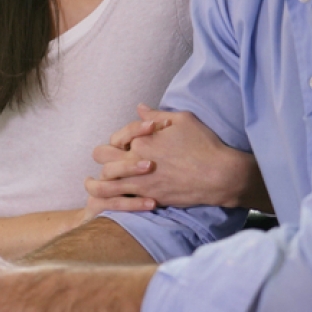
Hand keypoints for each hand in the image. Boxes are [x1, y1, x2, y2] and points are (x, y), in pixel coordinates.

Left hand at [86, 104, 263, 210]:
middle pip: (103, 157)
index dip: (122, 136)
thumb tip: (139, 108)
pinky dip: (111, 201)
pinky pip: (121, 202)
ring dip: (96, 184)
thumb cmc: (203, 145)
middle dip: (103, 156)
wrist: (220, 176)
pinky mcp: (149, 199)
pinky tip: (108, 200)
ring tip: (91, 185)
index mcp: (142, 141)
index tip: (129, 139)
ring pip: (105, 184)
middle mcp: (136, 162)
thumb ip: (156, 115)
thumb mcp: (182, 120)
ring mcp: (141, 183)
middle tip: (106, 159)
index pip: (118, 136)